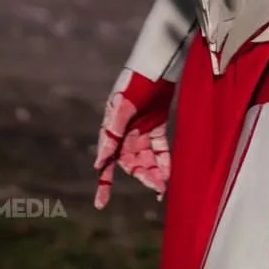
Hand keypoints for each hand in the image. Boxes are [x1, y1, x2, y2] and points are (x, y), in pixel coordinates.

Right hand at [93, 69, 173, 208]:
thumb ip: (112, 134)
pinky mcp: (158, 124)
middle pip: (132, 163)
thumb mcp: (121, 107)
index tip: (101, 205)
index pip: (107, 162)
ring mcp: (142, 129)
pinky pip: (160, 148)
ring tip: (163, 186)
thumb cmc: (135, 82)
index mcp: (113, 130)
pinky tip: (169, 172)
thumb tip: (99, 163)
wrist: (157, 63)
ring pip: (147, 158)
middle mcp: (126, 133)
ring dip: (154, 172)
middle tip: (156, 188)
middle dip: (143, 176)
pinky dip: (164, 160)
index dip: (104, 183)